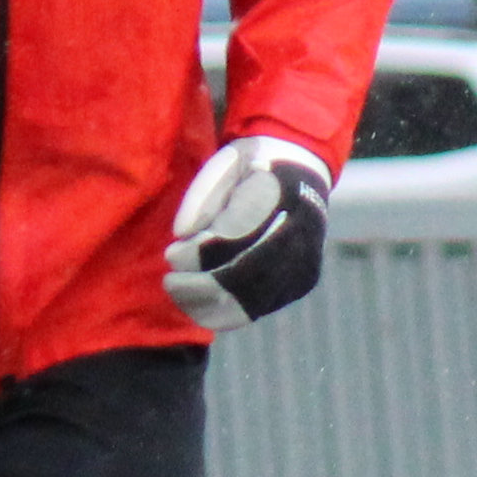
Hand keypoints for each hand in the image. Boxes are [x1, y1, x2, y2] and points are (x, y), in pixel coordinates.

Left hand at [164, 134, 333, 332]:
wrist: (306, 176)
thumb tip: (181, 233)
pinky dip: (222, 314)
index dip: (200, 254)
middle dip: (200, 286)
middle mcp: (301, 236)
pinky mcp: (300, 284)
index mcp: (284, 198)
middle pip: (245, 277)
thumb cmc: (257, 166)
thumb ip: (204, 193)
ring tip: (179, 292)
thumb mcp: (229, 162)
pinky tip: (195, 306)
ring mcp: (304, 264)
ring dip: (207, 304)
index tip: (172, 252)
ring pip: (251, 301)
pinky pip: (257, 309)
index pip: (238, 238)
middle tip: (170, 281)